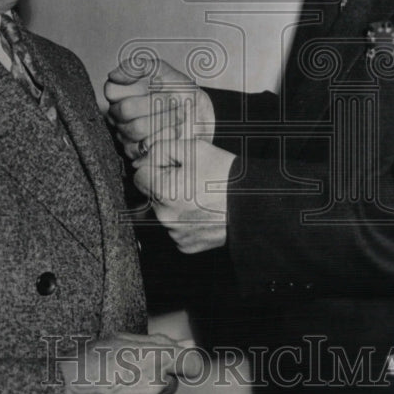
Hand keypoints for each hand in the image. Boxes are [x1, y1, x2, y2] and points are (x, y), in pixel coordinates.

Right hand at [60, 332, 202, 393]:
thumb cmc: (91, 360)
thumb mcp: (122, 340)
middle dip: (158, 374)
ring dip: (146, 391)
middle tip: (130, 369)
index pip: (192, 364)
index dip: (185, 362)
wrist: (64, 391)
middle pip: (172, 380)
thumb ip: (160, 343)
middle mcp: (156, 386)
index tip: (178, 362)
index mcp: (155, 359)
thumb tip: (187, 343)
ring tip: (118, 383)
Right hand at [105, 56, 214, 160]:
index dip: (139, 87)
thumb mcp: (163, 71)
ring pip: (136, 128)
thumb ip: (137, 67)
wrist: (201, 116)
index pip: (112, 90)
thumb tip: (113, 75)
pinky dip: (167, 136)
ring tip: (180, 115)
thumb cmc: (180, 92)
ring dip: (165, 119)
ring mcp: (124, 135)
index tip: (160, 84)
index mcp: (119, 94)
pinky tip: (177, 131)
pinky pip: (146, 147)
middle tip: (175, 101)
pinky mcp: (137, 153)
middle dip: (156, 103)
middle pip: (125, 109)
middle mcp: (117, 115)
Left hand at [134, 134, 234, 253]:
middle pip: (150, 195)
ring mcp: (174, 233)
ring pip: (163, 212)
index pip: (139, 175)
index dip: (155, 167)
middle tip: (191, 180)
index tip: (173, 167)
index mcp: (162, 190)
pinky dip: (185, 220)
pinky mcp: (185, 245)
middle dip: (163, 186)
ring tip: (200, 196)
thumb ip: (161, 149)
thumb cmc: (225, 174)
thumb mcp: (193, 148)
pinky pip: (176, 228)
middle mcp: (164, 216)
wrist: (254, 204)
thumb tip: (142, 159)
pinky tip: (202, 212)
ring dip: (174, 203)